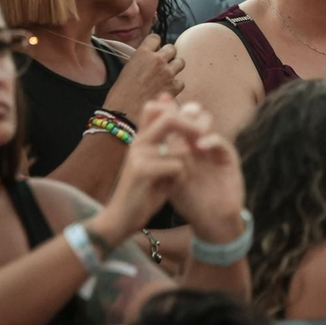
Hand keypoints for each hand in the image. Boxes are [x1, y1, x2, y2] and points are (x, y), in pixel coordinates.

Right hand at [97, 101, 190, 237]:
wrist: (121, 217)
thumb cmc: (145, 190)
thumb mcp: (158, 163)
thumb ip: (170, 142)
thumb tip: (188, 115)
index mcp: (141, 137)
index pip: (154, 107)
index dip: (177, 109)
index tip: (194, 120)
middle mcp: (138, 141)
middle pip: (170, 118)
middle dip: (192, 127)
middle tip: (204, 139)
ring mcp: (138, 155)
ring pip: (179, 148)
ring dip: (189, 162)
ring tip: (183, 174)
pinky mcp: (141, 171)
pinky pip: (176, 165)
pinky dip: (182, 176)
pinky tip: (175, 184)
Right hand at [103, 34, 184, 113]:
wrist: (124, 114)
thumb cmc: (120, 94)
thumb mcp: (127, 69)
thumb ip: (141, 60)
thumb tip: (149, 59)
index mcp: (143, 53)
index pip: (156, 38)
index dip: (155, 45)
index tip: (154, 51)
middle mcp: (158, 60)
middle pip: (172, 48)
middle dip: (168, 55)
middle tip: (162, 65)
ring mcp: (168, 73)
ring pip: (180, 62)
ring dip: (174, 67)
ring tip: (166, 76)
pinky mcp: (174, 87)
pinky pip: (181, 81)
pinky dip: (175, 85)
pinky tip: (167, 90)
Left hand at [142, 97, 246, 240]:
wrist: (212, 220)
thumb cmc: (189, 202)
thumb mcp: (169, 179)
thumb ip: (162, 160)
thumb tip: (144, 139)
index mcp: (183, 145)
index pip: (176, 120)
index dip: (167, 110)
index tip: (158, 104)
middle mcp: (198, 142)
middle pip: (190, 115)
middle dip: (180, 112)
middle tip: (171, 114)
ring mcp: (213, 148)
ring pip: (206, 122)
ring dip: (194, 123)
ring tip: (185, 131)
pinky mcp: (228, 157)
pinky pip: (220, 141)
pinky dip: (210, 140)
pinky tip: (199, 146)